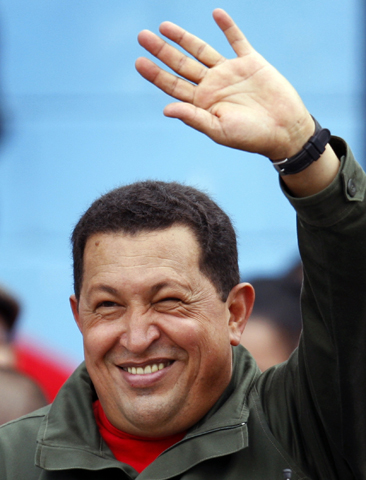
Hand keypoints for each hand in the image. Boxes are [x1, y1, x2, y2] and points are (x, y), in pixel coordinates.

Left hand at [135, 8, 313, 160]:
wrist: (285, 131)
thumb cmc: (251, 137)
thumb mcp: (219, 130)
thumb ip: (194, 118)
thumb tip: (165, 109)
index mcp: (203, 104)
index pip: (173, 86)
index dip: (156, 74)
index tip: (139, 61)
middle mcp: (213, 86)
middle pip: (182, 65)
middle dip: (162, 51)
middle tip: (142, 36)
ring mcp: (230, 73)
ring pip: (202, 50)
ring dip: (184, 38)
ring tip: (164, 27)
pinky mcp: (251, 63)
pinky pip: (237, 41)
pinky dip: (228, 27)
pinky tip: (216, 14)